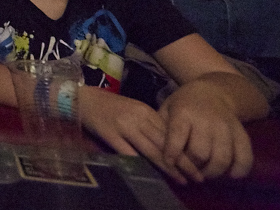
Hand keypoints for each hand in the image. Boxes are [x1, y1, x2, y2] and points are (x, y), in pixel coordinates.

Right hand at [80, 87, 198, 184]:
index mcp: (145, 110)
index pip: (170, 133)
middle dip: (183, 162)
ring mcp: (124, 126)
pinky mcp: (110, 134)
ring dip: (169, 167)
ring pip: (152, 150)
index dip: (185, 150)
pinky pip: (129, 153)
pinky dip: (142, 165)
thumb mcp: (133, 110)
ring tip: (182, 180)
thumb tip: (168, 145)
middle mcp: (138, 117)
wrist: (81, 98)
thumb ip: (149, 124)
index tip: (198, 164)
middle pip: (165, 143)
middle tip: (198, 176)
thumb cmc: (108, 106)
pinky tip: (151, 175)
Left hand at [159, 80, 254, 181]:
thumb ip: (161, 128)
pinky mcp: (241, 133)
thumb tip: (153, 151)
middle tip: (189, 172)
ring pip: (222, 159)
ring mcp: (226, 127)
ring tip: (205, 174)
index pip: (177, 135)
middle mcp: (206, 120)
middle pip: (201, 153)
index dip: (172, 152)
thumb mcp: (167, 109)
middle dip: (193, 168)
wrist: (213, 91)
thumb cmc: (183, 104)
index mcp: (184, 112)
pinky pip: (245, 157)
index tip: (169, 163)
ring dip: (213, 172)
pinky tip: (230, 175)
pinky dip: (239, 170)